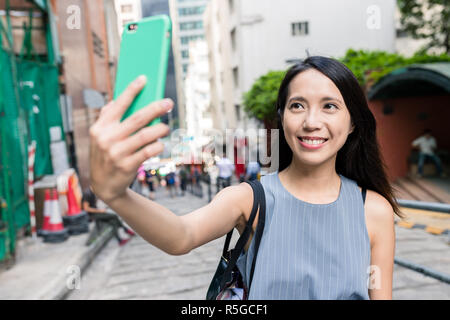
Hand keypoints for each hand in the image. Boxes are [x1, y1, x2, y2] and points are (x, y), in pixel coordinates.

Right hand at [89, 75, 172, 202]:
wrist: (103, 186)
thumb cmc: (105, 155)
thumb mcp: (99, 137)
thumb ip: (106, 118)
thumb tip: (116, 100)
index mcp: (100, 127)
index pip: (118, 104)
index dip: (132, 90)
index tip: (144, 78)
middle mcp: (107, 138)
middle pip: (138, 118)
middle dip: (156, 108)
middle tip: (169, 102)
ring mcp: (117, 153)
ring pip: (146, 135)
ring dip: (160, 129)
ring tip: (165, 127)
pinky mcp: (127, 165)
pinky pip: (149, 151)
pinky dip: (158, 145)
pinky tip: (160, 143)